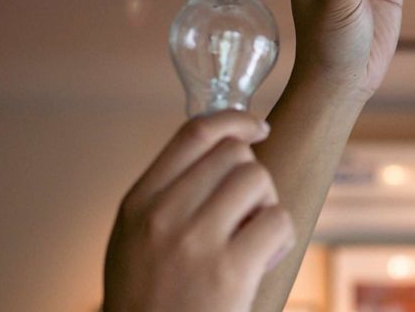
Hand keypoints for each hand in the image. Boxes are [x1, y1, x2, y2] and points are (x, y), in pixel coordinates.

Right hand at [102, 112, 294, 311]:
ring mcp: (195, 241)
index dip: (234, 120)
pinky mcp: (229, 270)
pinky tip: (261, 261)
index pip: (193, 134)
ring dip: (266, 206)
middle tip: (246, 215)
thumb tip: (219, 149)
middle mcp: (162, 215)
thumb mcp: (134, 240)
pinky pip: (278, 221)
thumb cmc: (149, 300)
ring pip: (258, 179)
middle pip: (234, 154)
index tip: (257, 126)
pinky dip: (280, 238)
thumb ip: (166, 195)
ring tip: (251, 240)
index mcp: (138, 203)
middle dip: (251, 177)